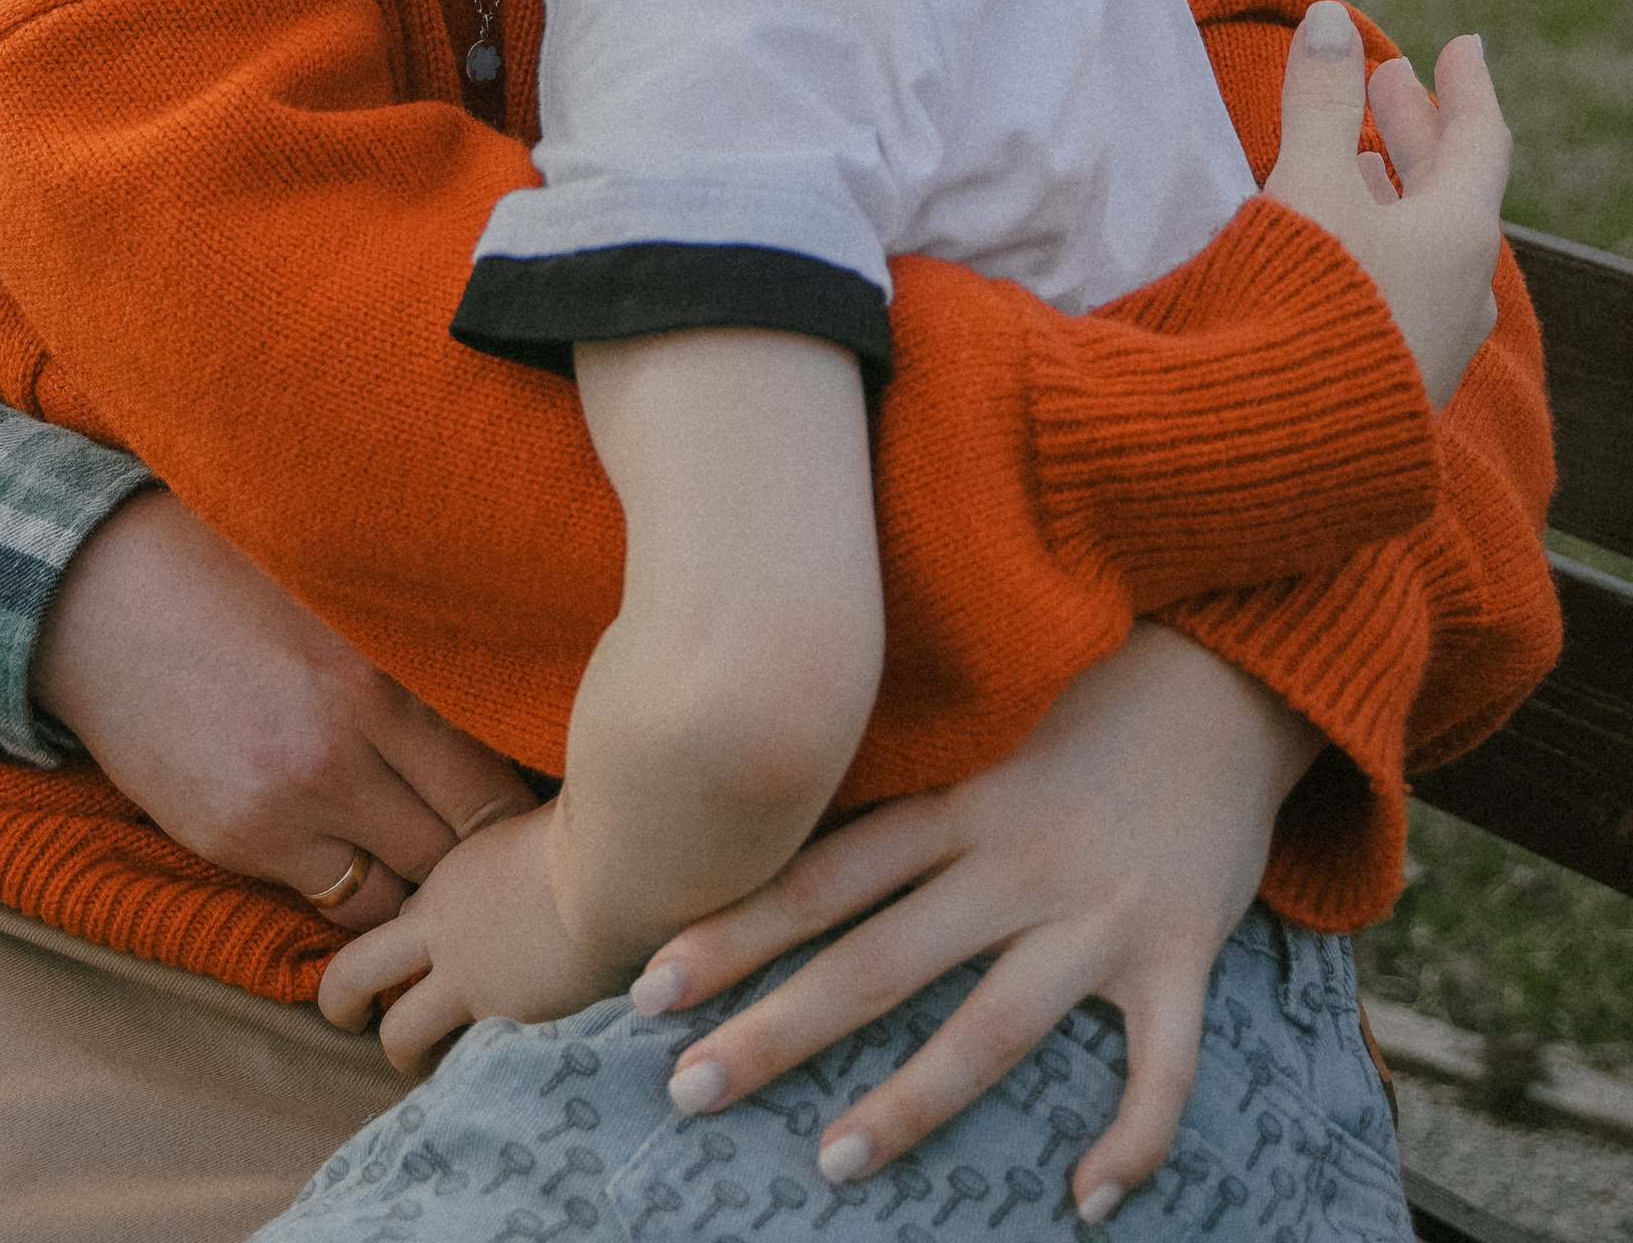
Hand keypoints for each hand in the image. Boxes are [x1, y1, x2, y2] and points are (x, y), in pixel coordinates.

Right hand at [29, 486, 534, 931]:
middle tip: (488, 851)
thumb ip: (414, 648)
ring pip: (398, 896)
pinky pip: (330, 902)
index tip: (525, 808)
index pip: (493, 786)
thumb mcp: (340, 595)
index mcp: (382, 679)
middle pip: (457, 851)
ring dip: (417, 884)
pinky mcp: (238, 841)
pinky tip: (357, 856)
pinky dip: (353, 890)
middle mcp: (343, 753)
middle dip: (477, 857)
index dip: (518, 809)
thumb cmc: (230, 577)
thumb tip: (508, 671)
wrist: (101, 599)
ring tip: (423, 857)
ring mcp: (287, 808)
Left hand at [318, 802, 618, 1070]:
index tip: (437, 961)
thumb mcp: (547, 827)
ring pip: (400, 1035)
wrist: (621, 866)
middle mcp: (445, 929)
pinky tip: (500, 1081)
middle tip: (352, 1022)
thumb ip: (535, 851)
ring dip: (407, 1054)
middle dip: (345, 1000)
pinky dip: (476, 1075)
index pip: (410, 918)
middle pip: (357, 971)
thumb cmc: (600, 828)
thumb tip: (562, 841)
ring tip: (429, 1071)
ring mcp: (468, 982)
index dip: (415, 942)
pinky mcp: (501, 1025)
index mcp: (457, 876)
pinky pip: (468, 1064)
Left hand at [625, 625, 1316, 1224]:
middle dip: (778, 1031)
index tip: (646, 986)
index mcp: (954, 806)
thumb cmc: (1078, 717)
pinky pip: (1161, 1066)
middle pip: (877, 960)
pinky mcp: (1183, 952)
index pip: (821, 878)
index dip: (733, 932)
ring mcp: (1097, 913)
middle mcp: (1012, 861)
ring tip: (831, 1163)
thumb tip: (773, 835)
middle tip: (686, 1091)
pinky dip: (1130, 1138)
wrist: (1224, 681)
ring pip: (992, 1025)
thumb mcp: (977, 743)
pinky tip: (1087, 1204)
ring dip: (910, 1101)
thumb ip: (897, 803)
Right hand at [1264, 0, 1509, 404]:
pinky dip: (1379, 240)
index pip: (1481, 141)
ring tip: (1358, 160)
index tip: (1459, 47)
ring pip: (1428, 244)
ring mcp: (1432, 339)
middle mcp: (1462, 288)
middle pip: (1453, 192)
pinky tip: (1340, 244)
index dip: (1465, 88)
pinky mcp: (1394, 376)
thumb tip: (1331, 22)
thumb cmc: (1309, 299)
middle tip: (1389, 86)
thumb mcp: (1310, 186)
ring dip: (1395, 190)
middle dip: (1417, 133)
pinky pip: (1404, 286)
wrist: (1289, 444)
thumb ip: (1320, 104)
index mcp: (1460, 233)